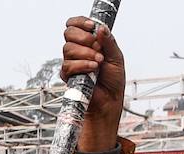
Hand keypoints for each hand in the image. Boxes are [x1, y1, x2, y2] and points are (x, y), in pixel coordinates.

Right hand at [61, 17, 125, 147]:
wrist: (109, 100)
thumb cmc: (113, 80)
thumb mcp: (116, 57)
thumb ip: (108, 42)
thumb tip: (101, 28)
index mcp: (90, 42)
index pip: (76, 25)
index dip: (80, 22)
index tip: (91, 27)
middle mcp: (79, 50)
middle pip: (68, 33)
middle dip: (83, 37)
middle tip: (96, 47)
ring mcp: (72, 62)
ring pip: (68, 49)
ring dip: (85, 54)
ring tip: (98, 62)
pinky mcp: (67, 75)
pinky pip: (68, 65)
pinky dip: (82, 65)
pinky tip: (92, 69)